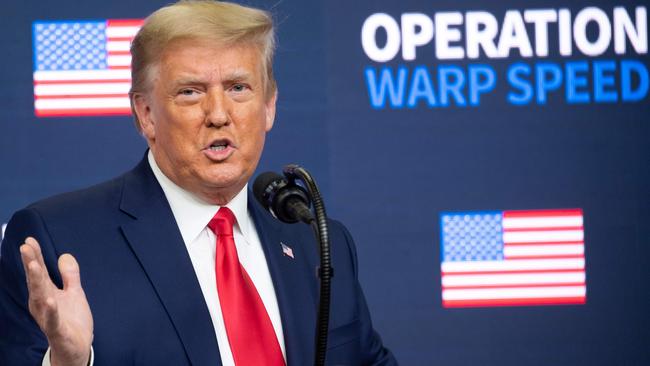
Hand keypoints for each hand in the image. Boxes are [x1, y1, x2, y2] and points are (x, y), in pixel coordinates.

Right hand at [20, 237, 93, 365]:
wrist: (77, 347)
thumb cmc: (71, 320)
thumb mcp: (74, 293)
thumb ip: (70, 275)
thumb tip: (64, 255)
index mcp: (46, 293)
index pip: (40, 272)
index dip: (35, 256)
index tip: (29, 240)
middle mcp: (43, 304)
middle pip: (37, 281)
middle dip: (31, 264)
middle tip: (25, 247)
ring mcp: (49, 317)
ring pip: (41, 297)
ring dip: (37, 282)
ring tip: (34, 265)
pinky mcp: (58, 330)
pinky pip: (54, 320)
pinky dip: (52, 310)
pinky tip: (51, 299)